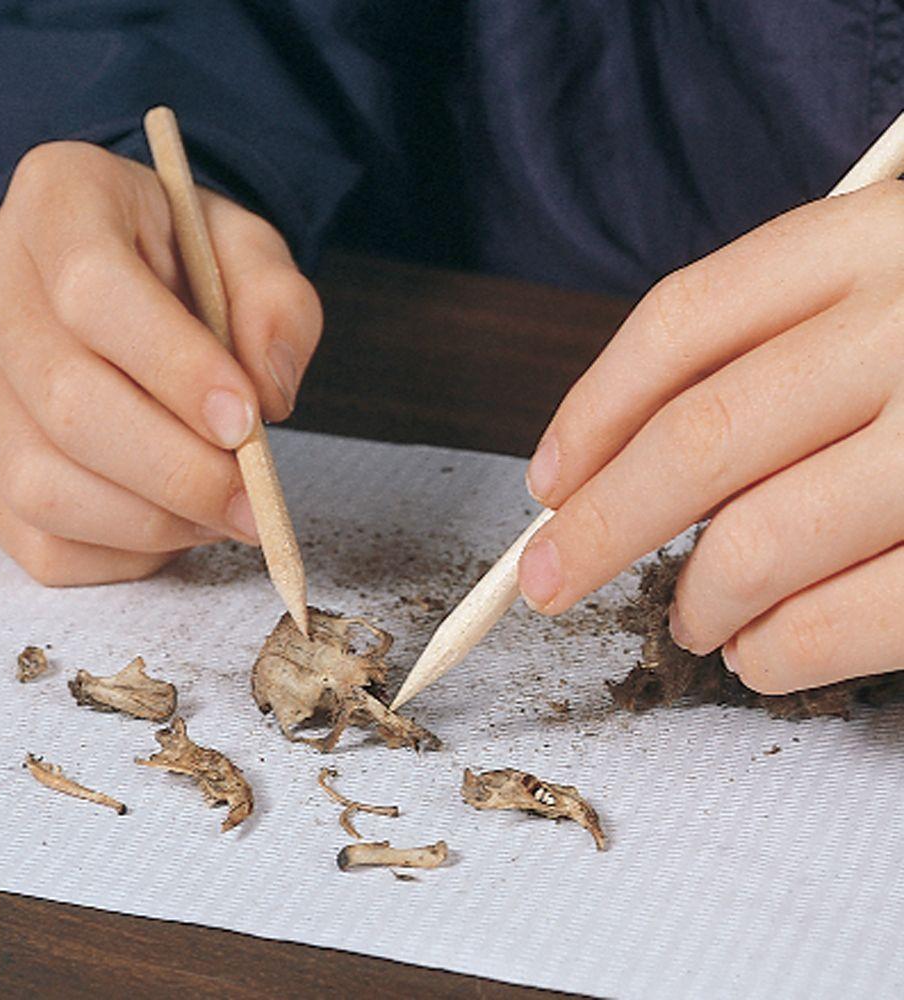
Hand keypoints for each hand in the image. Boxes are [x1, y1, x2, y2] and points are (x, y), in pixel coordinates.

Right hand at [0, 141, 320, 584]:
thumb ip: (276, 307)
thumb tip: (268, 395)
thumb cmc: (189, 264)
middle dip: (179, 472)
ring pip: (43, 485)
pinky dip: (122, 554)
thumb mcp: (251, 254)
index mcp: (59, 203)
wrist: (127, 282)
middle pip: (67, 404)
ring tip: (223, 515)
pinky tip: (175, 527)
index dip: (175, 369)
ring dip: (153, 522)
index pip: (95, 293)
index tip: (247, 421)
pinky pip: (38, 539)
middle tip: (256, 503)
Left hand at [518, 180, 903, 693]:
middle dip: (598, 529)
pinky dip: (780, 652)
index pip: (681, 326)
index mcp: (872, 240)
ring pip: (767, 540)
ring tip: (688, 622)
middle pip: (700, 441)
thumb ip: (772, 349)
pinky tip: (759, 653)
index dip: (589, 414)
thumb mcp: (884, 288)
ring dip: (698, 602)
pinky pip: (858, 617)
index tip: (545, 485)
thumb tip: (604, 470)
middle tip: (547, 583)